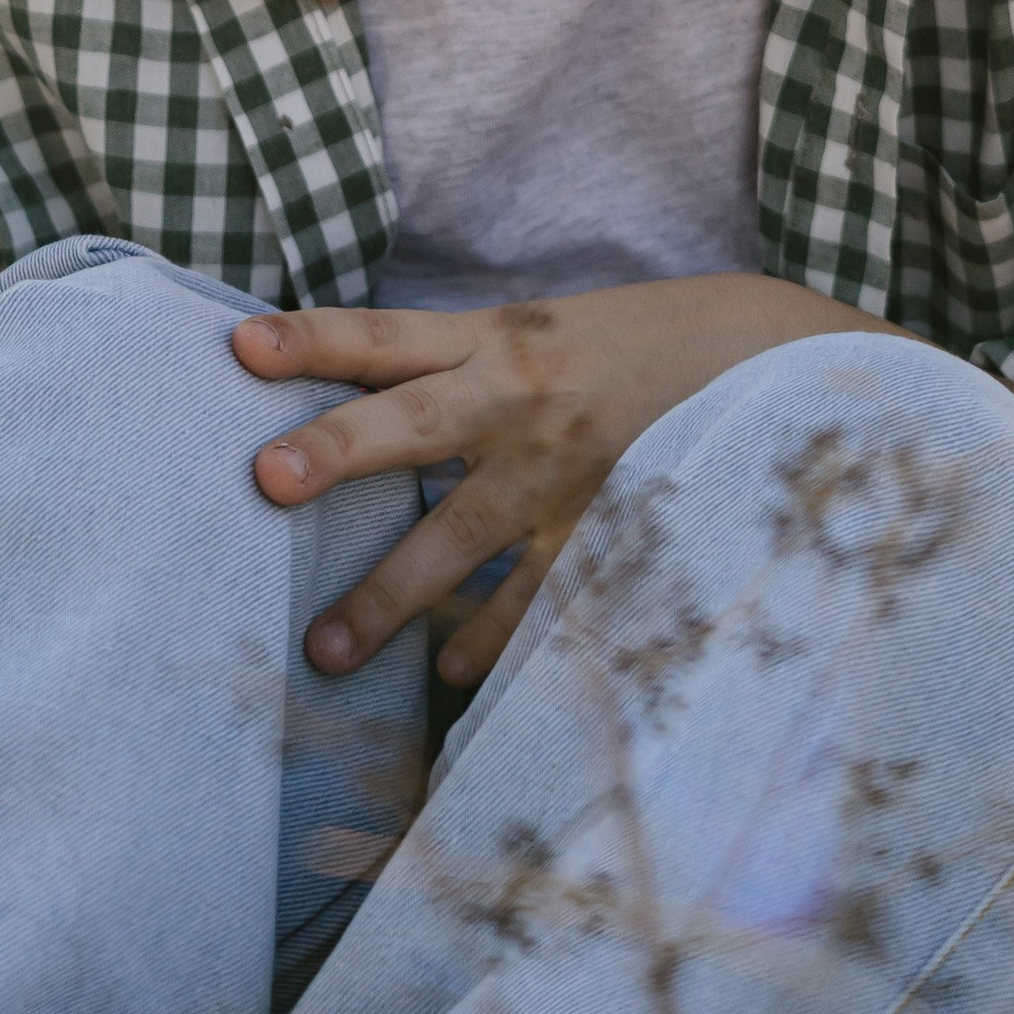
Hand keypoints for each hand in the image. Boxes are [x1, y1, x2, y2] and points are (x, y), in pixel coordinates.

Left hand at [233, 276, 881, 687]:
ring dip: (391, 596)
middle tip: (265, 479)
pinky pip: (537, 601)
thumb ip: (463, 361)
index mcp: (501, 339)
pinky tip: (452, 683)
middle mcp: (523, 400)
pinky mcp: (606, 533)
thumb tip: (363, 394)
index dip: (313, 337)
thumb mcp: (544, 330)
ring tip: (326, 651)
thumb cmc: (638, 344)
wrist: (772, 359)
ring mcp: (565, 474)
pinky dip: (494, 644)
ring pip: (462, 536)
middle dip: (338, 449)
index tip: (241, 345)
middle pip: (411, 423)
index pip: (387, 333)